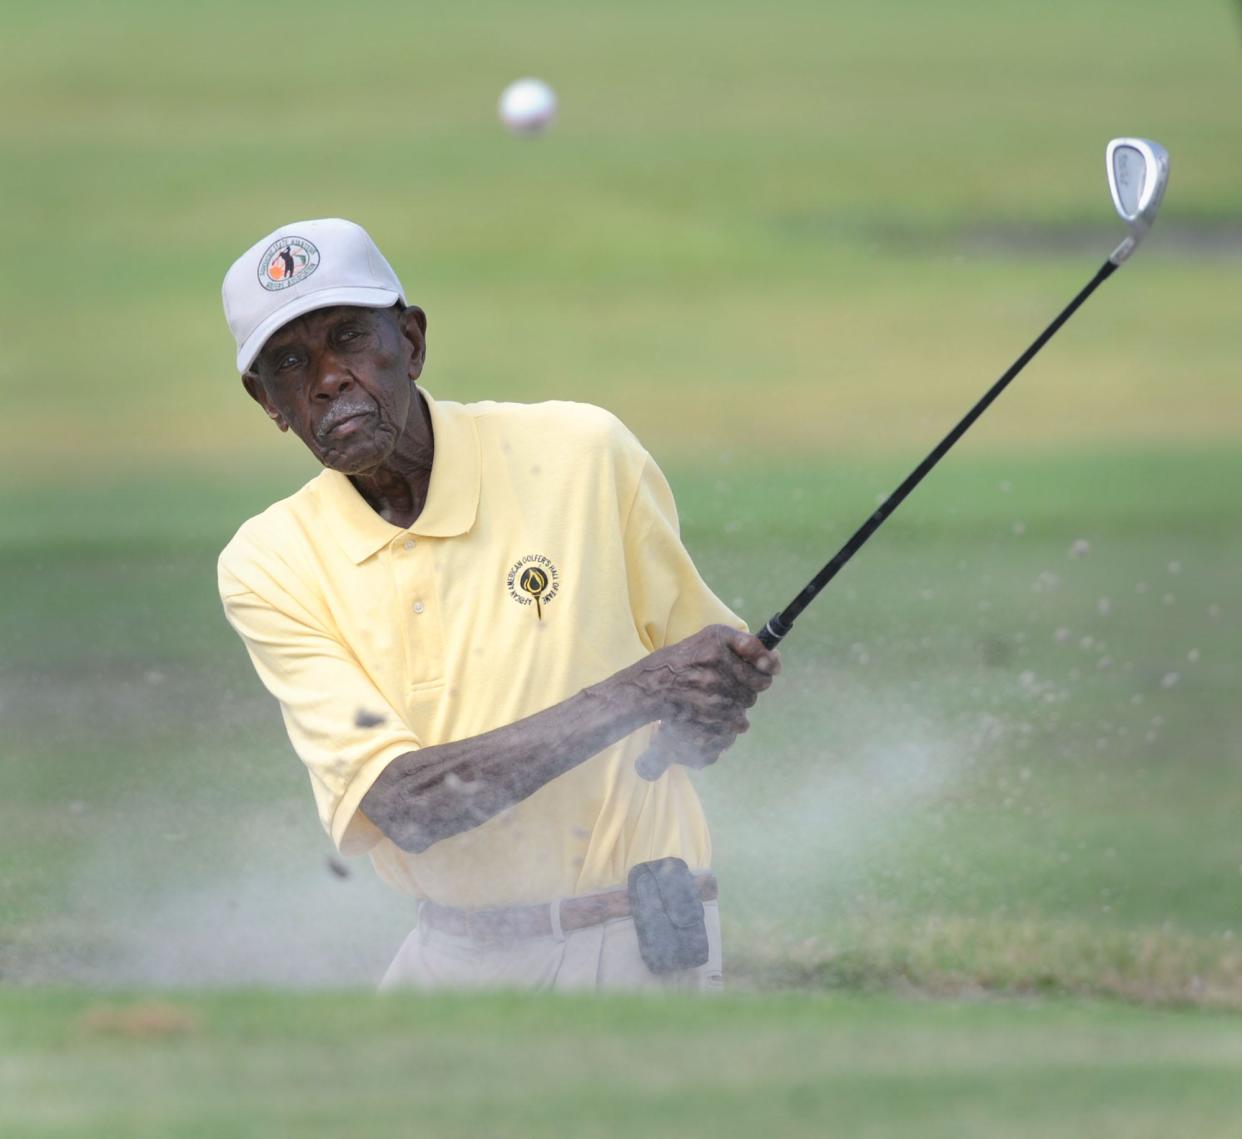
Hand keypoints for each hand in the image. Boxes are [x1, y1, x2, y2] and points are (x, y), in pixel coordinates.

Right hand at [636, 625, 779, 730]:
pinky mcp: (709, 721)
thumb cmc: (689, 657)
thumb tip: (774, 661)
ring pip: (747, 707)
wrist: (656, 685)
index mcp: (718, 650)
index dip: (766, 668)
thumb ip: (746, 642)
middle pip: (757, 688)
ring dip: (738, 704)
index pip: (763, 665)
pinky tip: (716, 711)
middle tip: (731, 681)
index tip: (765, 669)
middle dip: (748, 686)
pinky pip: (737, 725)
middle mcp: (716, 675)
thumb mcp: (715, 636)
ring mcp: (713, 700)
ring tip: (719, 696)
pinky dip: (730, 720)